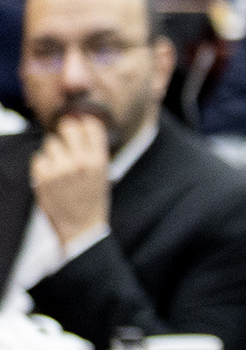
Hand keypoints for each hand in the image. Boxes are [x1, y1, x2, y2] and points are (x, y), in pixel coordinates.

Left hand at [29, 114, 112, 245]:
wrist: (81, 226)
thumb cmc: (92, 200)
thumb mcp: (102, 174)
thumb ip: (92, 152)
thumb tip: (77, 128)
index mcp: (99, 160)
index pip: (90, 125)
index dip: (83, 123)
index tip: (79, 126)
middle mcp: (80, 161)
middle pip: (67, 127)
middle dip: (65, 132)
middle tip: (65, 142)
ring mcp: (61, 168)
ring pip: (50, 142)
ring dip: (53, 151)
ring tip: (60, 166)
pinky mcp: (43, 176)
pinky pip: (38, 158)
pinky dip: (42, 165)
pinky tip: (51, 176)